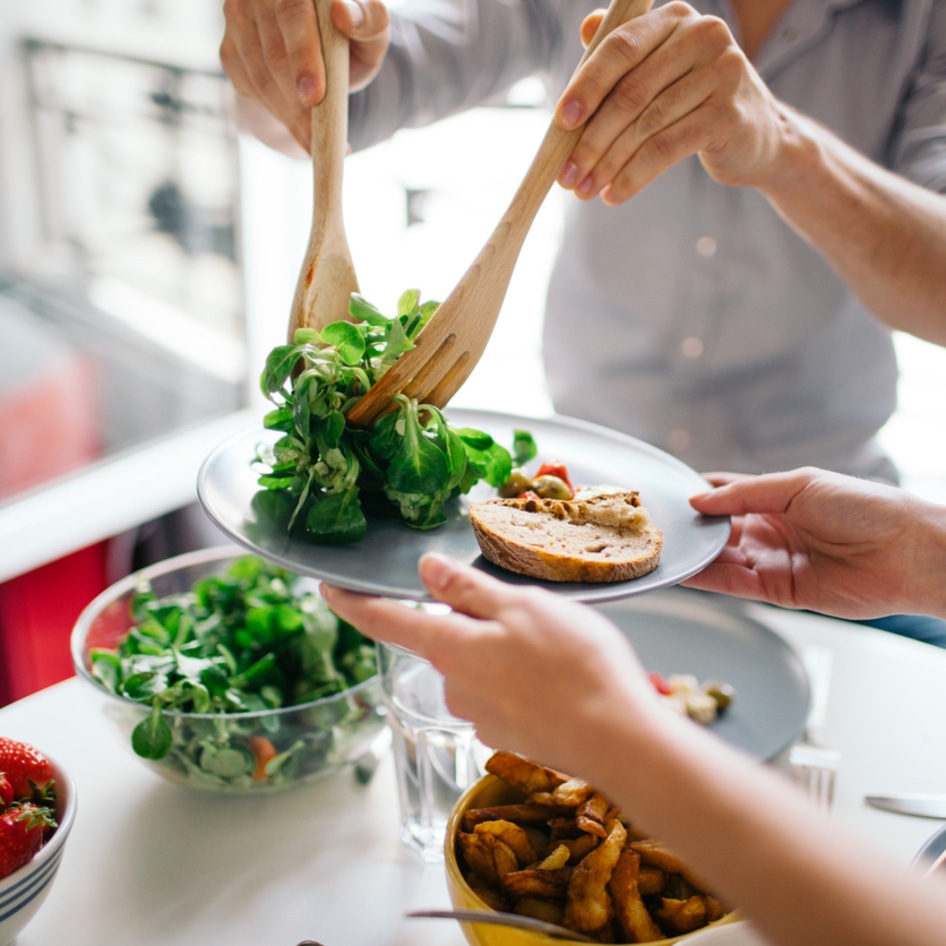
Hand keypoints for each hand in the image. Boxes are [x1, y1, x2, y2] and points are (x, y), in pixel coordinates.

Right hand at [220, 0, 389, 151]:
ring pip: (259, 77)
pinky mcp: (229, 48)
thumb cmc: (350, 37)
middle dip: (295, 103)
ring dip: (287, 116)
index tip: (314, 96)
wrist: (321, 50)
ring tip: (314, 142)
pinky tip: (297, 125)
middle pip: (272, 54)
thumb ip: (370, 21)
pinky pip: (248, 88)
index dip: (302, 55)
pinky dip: (275, 113)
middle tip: (316, 138)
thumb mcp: (371, 32)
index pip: (292, 12)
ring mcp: (237, 17)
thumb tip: (344, 14)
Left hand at [319, 553, 661, 772]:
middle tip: (524, 608)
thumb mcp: (521, 607)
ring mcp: (482, 716)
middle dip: (472, 620)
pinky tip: (560, 676)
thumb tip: (424, 570)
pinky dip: (523, 678)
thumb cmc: (574, 665)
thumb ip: (467, 591)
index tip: (326, 587)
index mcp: (451, 649)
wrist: (619, 741)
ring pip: (479, 665)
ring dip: (503, 650)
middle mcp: (456, 687)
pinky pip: (504, 692)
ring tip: (556, 644)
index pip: (385, 621)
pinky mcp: (510, 734)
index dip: (352, 602)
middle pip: (445, 640)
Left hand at [554, 3, 793, 203]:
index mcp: (676, 18)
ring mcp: (722, 73)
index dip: (586, 86)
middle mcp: (703, 36)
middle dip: (591, 140)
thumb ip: (627, 53)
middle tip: (567, 174)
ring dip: (608, 164)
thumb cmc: (696, 103)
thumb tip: (586, 27)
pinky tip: (615, 194)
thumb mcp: (662, 72)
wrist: (758, 137)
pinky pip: (666, 149)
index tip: (561, 122)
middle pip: (630, 93)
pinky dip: (634, 176)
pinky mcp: (729, 114)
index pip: (620, 47)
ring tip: (585, 191)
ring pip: (646, 126)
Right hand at [684, 467, 945, 618]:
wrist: (906, 552)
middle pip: (718, 529)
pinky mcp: (778, 591)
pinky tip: (684, 571)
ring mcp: (773, 561)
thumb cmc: (864, 508)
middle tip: (656, 526)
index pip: (726, 493)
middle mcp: (770, 529)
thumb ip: (744, 494)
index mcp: (777, 498)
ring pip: (721, 558)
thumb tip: (698, 501)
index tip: (667, 495)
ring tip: (662, 550)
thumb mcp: (798, 486)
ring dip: (693, 555)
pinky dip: (708, 579)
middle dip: (690, 528)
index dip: (698, 494)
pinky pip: (735, 584)